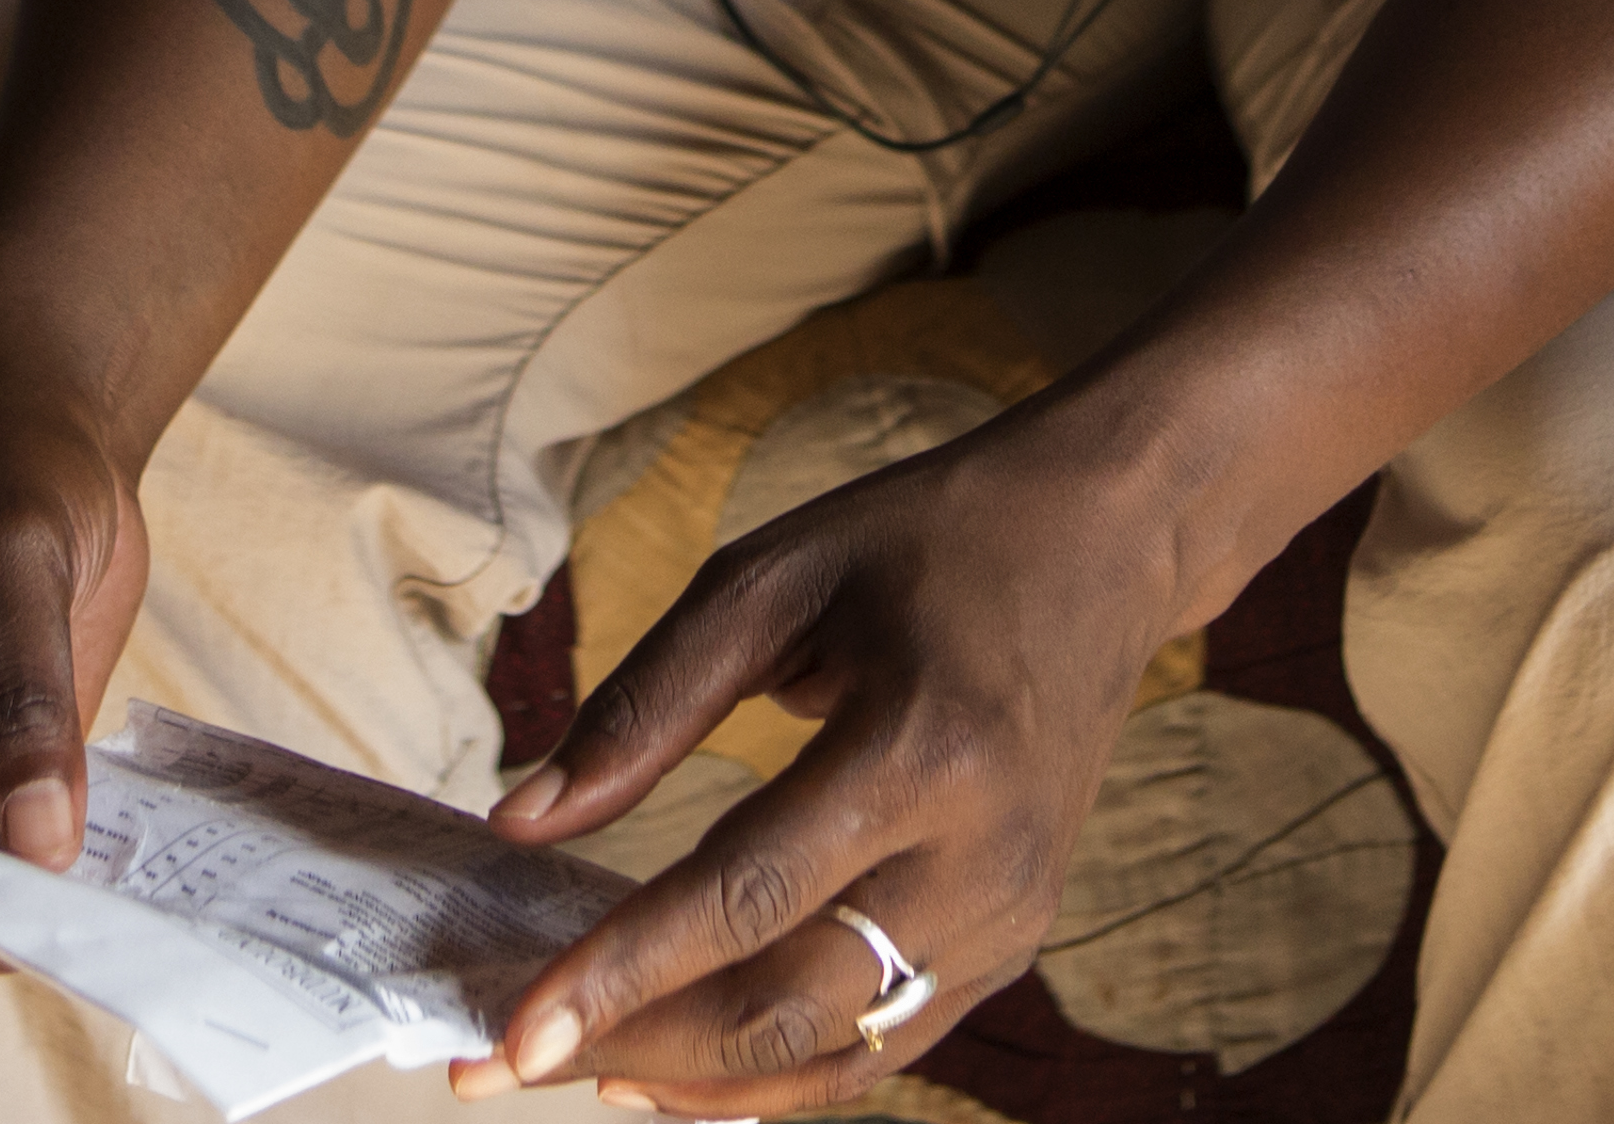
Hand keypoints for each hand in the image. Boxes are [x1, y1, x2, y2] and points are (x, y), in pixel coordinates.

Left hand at [460, 419, 1190, 1111]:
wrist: (1108, 544)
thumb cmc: (929, 542)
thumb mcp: (773, 577)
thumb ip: (644, 703)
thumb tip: (520, 822)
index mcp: (920, 749)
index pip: (745, 896)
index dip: (621, 976)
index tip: (513, 1036)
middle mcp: (981, 857)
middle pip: (786, 1001)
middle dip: (634, 1047)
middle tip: (505, 1063)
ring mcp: (1011, 915)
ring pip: (832, 1050)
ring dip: (698, 1079)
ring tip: (581, 1070)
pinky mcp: (1015, 940)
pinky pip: (885, 1043)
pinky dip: (782, 1075)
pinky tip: (689, 1071)